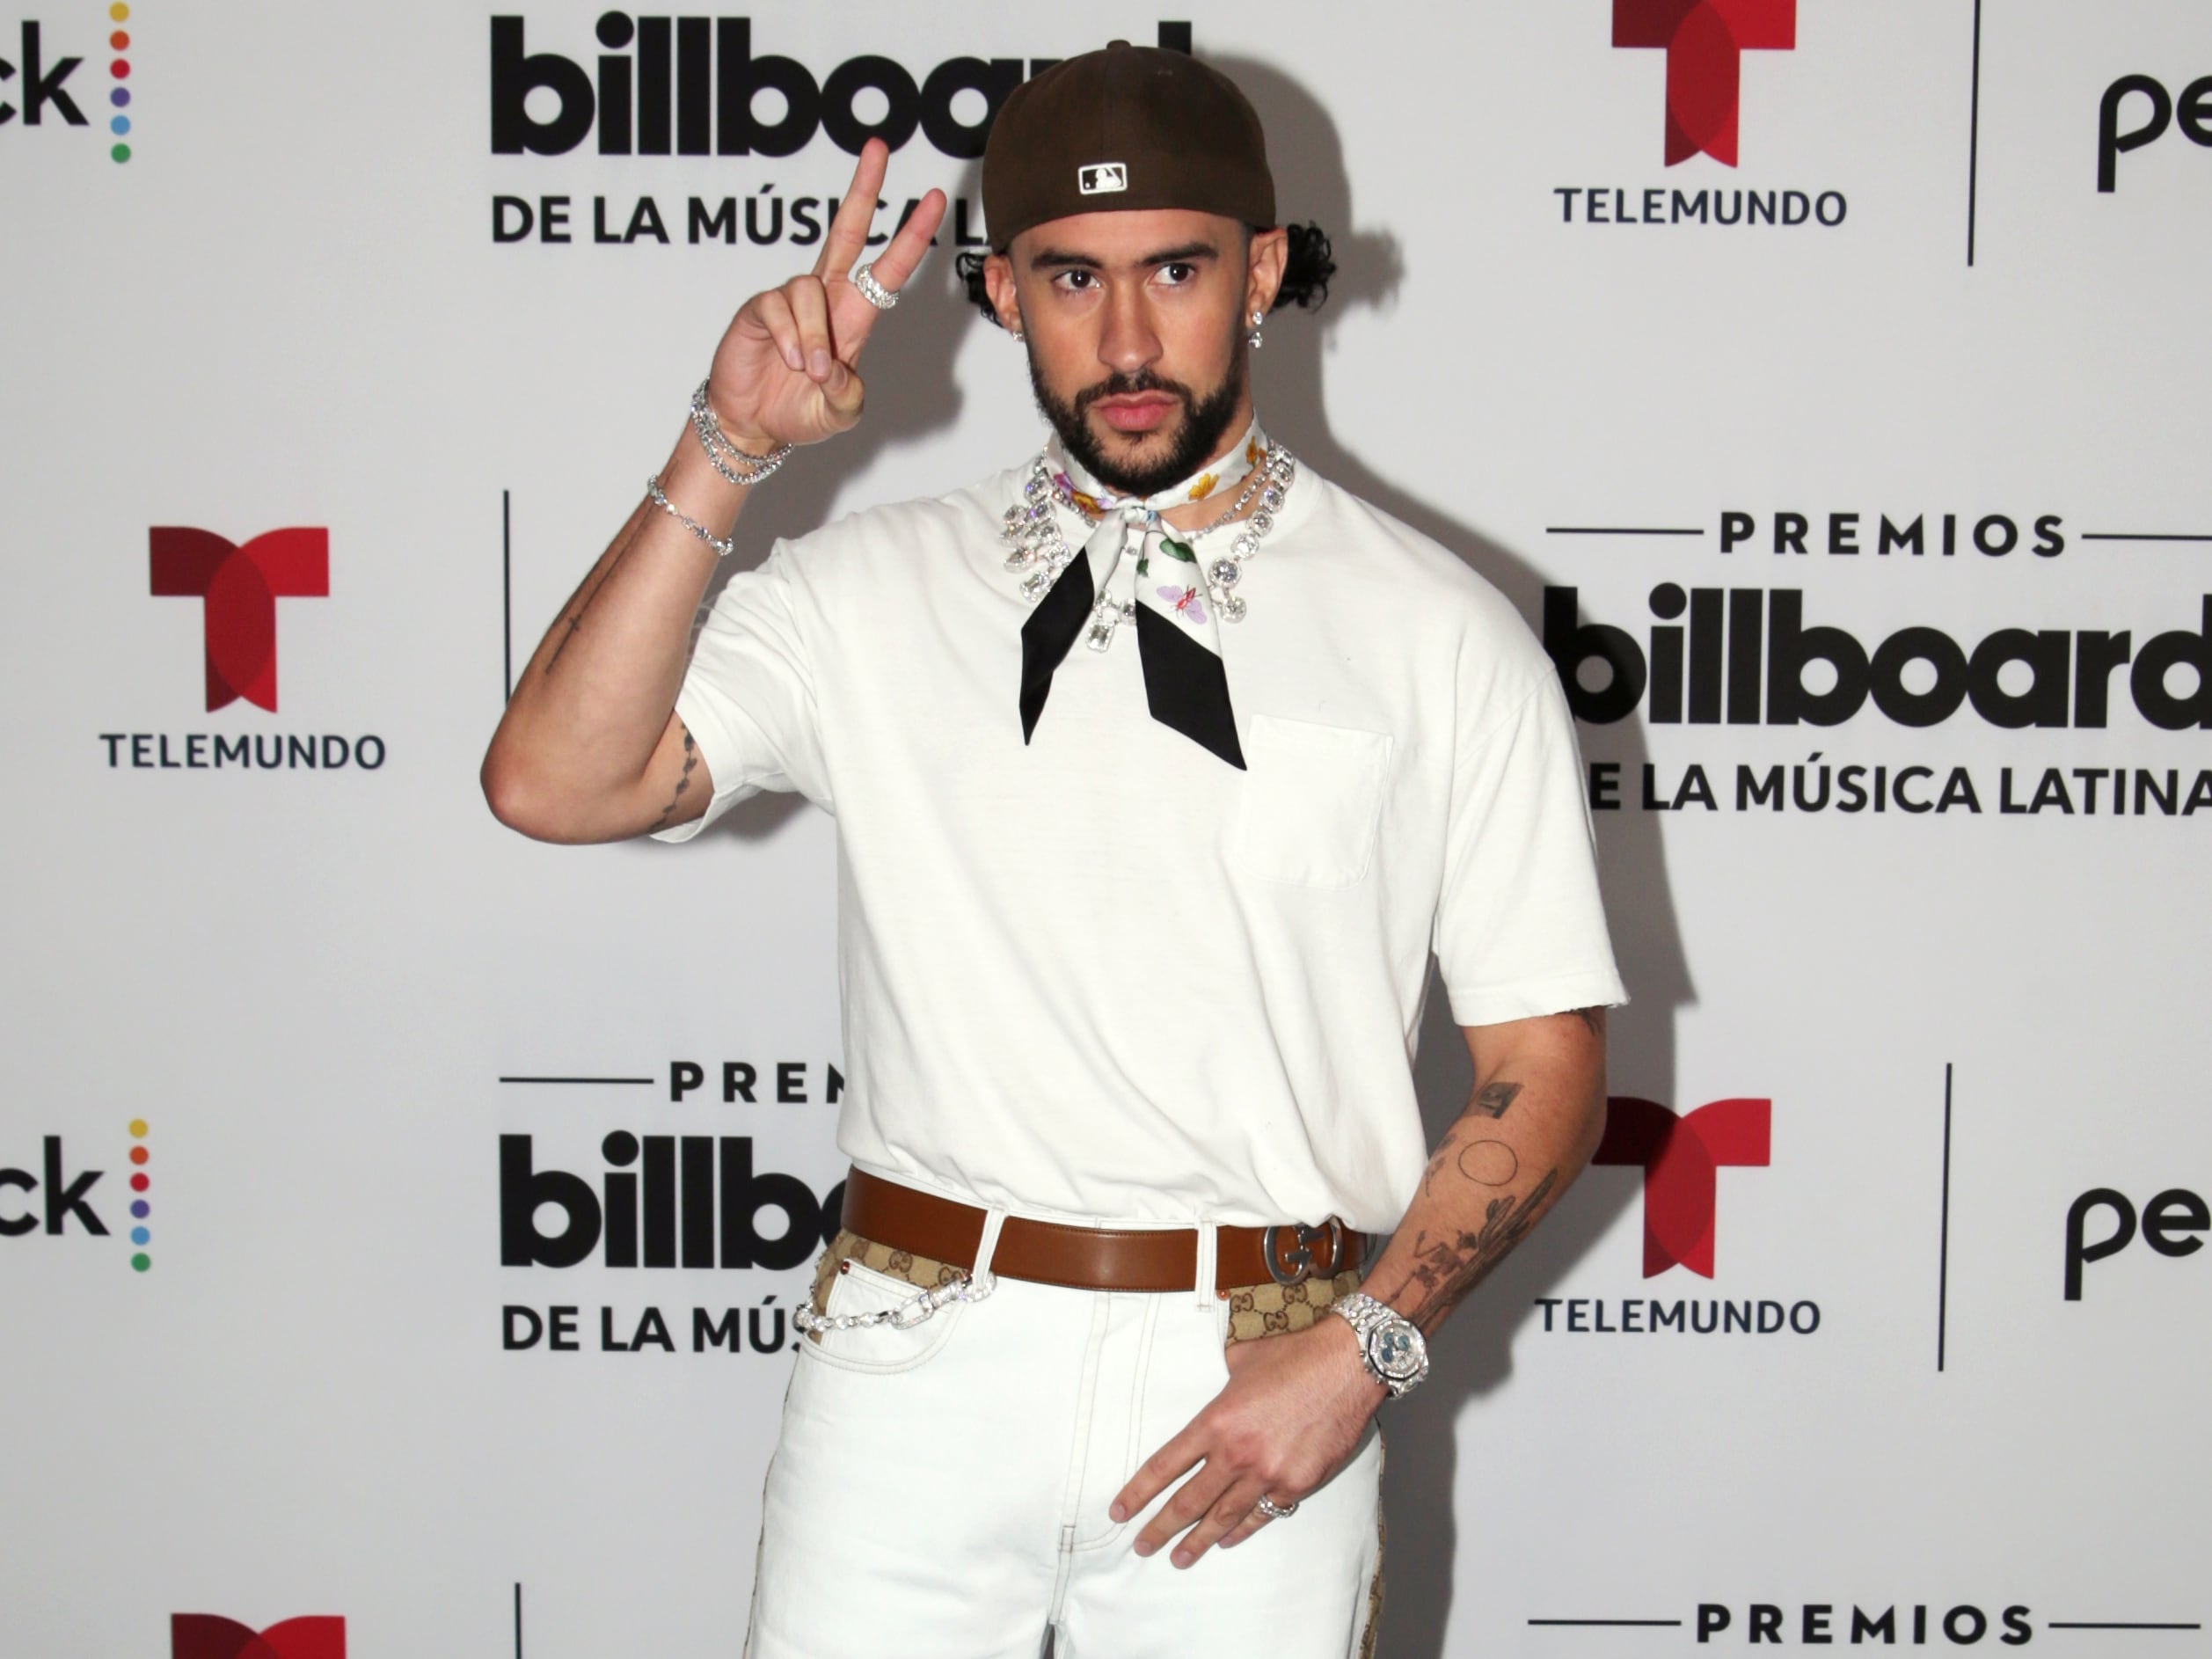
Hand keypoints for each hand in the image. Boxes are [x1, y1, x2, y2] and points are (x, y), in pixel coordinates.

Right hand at [703, 138, 946, 451]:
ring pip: (810, 292)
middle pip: (847, 230)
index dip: (910, 234)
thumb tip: (837, 370)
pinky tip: (787, 360)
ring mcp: (790, 299)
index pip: (888, 267)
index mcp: (854, 315)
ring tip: (809, 371)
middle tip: (879, 148)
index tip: (933, 199)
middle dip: (864, 189)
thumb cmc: (799, 411)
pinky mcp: (759, 307)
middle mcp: (825, 297)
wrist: (752, 424)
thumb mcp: (839, 412)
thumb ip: (848, 394)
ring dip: (813, 337)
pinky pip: (778, 307)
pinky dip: (788, 338)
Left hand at [1109, 1314, 1385, 1568]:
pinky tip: (1226, 1540)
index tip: (1120, 1511)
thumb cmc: (1294, 1356)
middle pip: (1188, 1501)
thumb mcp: (1242, 1360)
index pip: (1165, 1465)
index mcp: (1216, 1421)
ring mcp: (1267, 1474)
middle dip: (1160, 1528)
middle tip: (1141, 1546)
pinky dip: (1242, 1530)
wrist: (1346, 1366)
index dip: (1139, 1492)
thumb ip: (1220, 1378)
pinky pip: (1262, 1515)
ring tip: (1179, 1558)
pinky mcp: (1296, 1484)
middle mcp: (1237, 1454)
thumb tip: (1213, 1376)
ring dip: (1198, 1540)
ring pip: (1223, 1517)